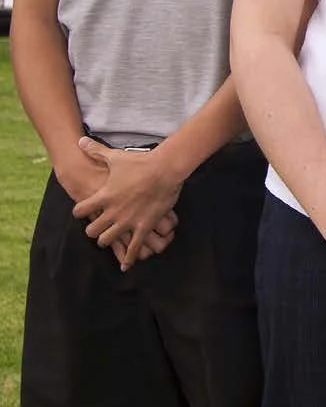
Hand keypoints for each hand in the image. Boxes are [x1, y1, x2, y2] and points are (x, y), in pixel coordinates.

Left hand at [69, 138, 183, 269]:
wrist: (165, 169)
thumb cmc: (141, 162)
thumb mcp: (115, 156)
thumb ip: (95, 151)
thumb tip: (79, 140)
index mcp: (103, 197)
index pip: (80, 211)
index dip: (80, 211)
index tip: (84, 211)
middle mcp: (111, 212)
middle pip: (91, 230)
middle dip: (93, 230)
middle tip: (97, 227)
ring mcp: (127, 221)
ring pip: (107, 240)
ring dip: (107, 240)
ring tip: (109, 239)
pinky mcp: (143, 226)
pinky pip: (132, 248)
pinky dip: (128, 258)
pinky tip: (125, 265)